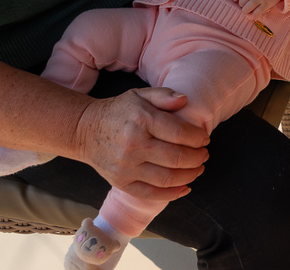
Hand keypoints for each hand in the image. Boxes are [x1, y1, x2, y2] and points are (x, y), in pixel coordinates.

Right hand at [73, 87, 209, 201]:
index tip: (204, 139)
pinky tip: (185, 187)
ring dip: (190, 175)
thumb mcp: (139, 95)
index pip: (179, 132)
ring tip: (198, 169)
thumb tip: (185, 100)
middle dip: (198, 158)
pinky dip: (172, 194)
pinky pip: (151, 194)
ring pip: (167, 178)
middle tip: (204, 154)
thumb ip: (164, 96)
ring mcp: (126, 167)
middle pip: (177, 157)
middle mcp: (134, 145)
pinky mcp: (121, 183)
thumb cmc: (118, 112)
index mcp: (142, 120)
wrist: (85, 130)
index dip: (198, 138)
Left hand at [232, 0, 281, 14]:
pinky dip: (253, 15)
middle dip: (242, 5)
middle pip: (241, 2)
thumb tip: (238, 0)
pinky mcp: (266, 4)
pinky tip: (254, 14)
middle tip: (245, 4)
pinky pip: (256, 13)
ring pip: (246, 8)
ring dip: (245, 11)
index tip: (237, 0)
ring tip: (248, 10)